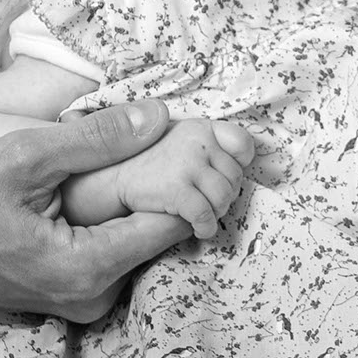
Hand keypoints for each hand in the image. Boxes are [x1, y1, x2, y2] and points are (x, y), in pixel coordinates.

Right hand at [0, 100, 191, 321]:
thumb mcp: (22, 156)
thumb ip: (95, 138)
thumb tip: (160, 116)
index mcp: (89, 269)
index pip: (174, 221)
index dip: (188, 176)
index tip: (190, 138)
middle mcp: (95, 296)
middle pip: (161, 232)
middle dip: (167, 183)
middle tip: (162, 136)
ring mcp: (83, 300)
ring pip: (138, 239)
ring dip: (141, 196)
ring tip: (133, 150)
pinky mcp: (71, 292)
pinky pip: (115, 248)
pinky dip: (117, 213)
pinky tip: (103, 179)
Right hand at [111, 116, 255, 238]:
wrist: (116, 174)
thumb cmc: (153, 161)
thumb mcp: (183, 139)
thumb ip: (209, 145)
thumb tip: (239, 166)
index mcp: (202, 128)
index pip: (242, 142)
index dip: (241, 163)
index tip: (228, 175)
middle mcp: (198, 142)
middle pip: (235, 177)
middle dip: (227, 195)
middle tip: (212, 203)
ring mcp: (188, 164)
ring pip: (224, 197)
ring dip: (218, 213)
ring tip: (205, 216)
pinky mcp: (177, 189)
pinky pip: (205, 214)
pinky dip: (206, 227)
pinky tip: (199, 229)